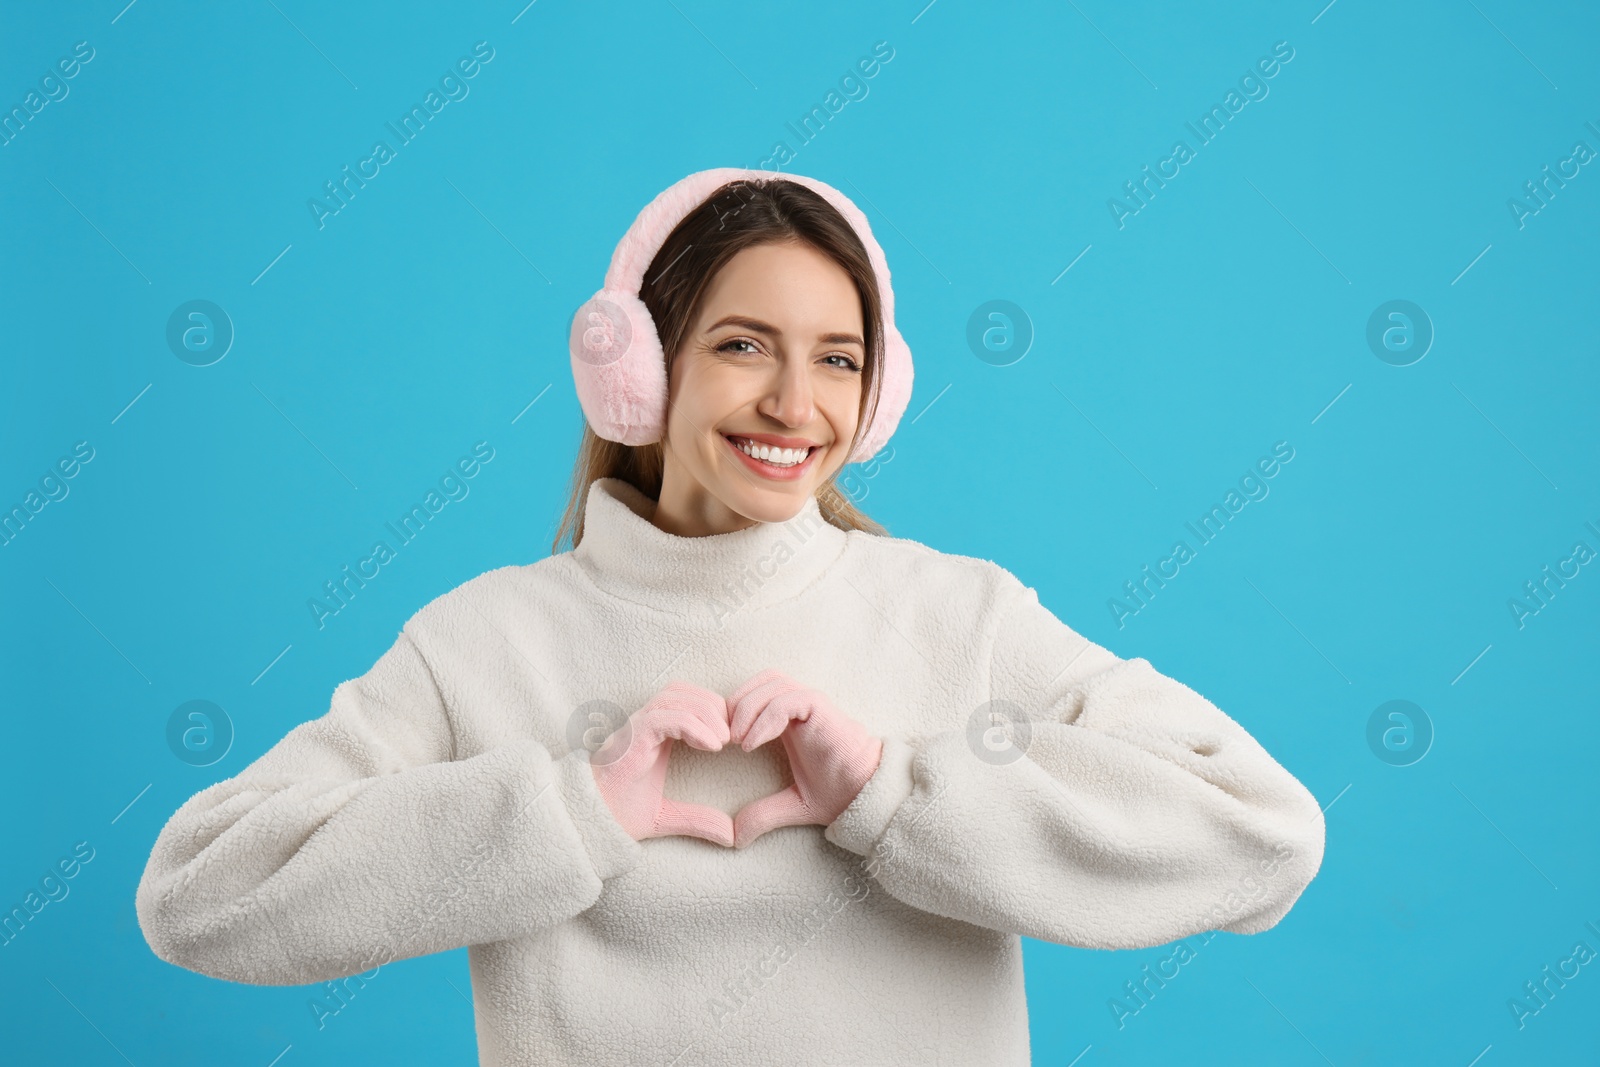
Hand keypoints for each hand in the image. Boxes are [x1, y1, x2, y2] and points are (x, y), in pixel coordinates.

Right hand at [589, 681, 734, 846]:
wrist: (588, 822)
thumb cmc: (619, 813)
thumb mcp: (668, 817)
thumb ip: (698, 819)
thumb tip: (730, 835)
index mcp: (654, 734)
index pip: (686, 699)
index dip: (713, 709)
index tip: (732, 737)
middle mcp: (644, 724)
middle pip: (684, 690)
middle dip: (714, 706)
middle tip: (733, 736)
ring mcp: (636, 728)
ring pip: (676, 696)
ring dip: (707, 714)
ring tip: (723, 742)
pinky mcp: (631, 738)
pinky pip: (665, 717)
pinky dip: (693, 726)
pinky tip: (711, 747)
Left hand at [726, 669, 883, 849]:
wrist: (867, 796)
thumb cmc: (837, 793)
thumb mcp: (791, 805)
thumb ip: (762, 814)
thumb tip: (735, 837)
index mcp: (791, 720)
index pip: (756, 693)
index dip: (735, 710)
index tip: (720, 743)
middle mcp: (800, 706)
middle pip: (761, 682)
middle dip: (737, 703)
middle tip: (723, 738)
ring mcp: (811, 704)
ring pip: (771, 685)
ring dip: (747, 710)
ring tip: (736, 741)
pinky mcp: (820, 708)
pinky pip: (786, 700)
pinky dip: (765, 718)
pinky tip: (751, 744)